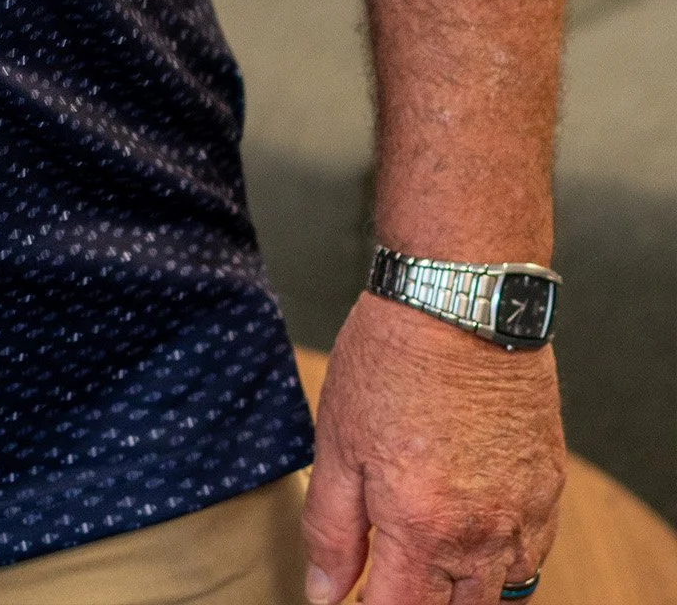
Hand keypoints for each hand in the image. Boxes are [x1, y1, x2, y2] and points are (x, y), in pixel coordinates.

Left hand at [303, 292, 563, 602]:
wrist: (461, 299)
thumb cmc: (393, 357)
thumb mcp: (337, 440)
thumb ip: (331, 529)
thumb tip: (325, 594)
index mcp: (420, 526)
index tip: (354, 595)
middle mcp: (480, 534)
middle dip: (417, 604)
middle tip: (390, 574)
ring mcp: (522, 515)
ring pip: (498, 598)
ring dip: (462, 594)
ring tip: (429, 565)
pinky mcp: (548, 489)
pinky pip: (532, 558)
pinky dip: (503, 565)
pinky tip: (474, 539)